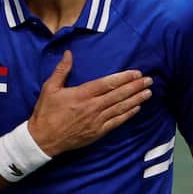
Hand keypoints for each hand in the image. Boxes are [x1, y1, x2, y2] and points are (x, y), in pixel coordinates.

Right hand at [27, 50, 152, 156]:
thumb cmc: (45, 113)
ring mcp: (96, 121)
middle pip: (118, 95)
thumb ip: (61, 70)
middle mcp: (92, 107)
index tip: (136, 73)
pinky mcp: (97, 132)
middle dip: (135, 87)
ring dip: (136, 100)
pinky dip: (127, 115)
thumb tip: (69, 53)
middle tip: (149, 80)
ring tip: (148, 92)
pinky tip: (137, 108)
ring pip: (120, 108)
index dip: (124, 78)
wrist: (43, 139)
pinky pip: (116, 122)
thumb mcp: (49, 88)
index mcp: (82, 94)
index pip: (108, 84)